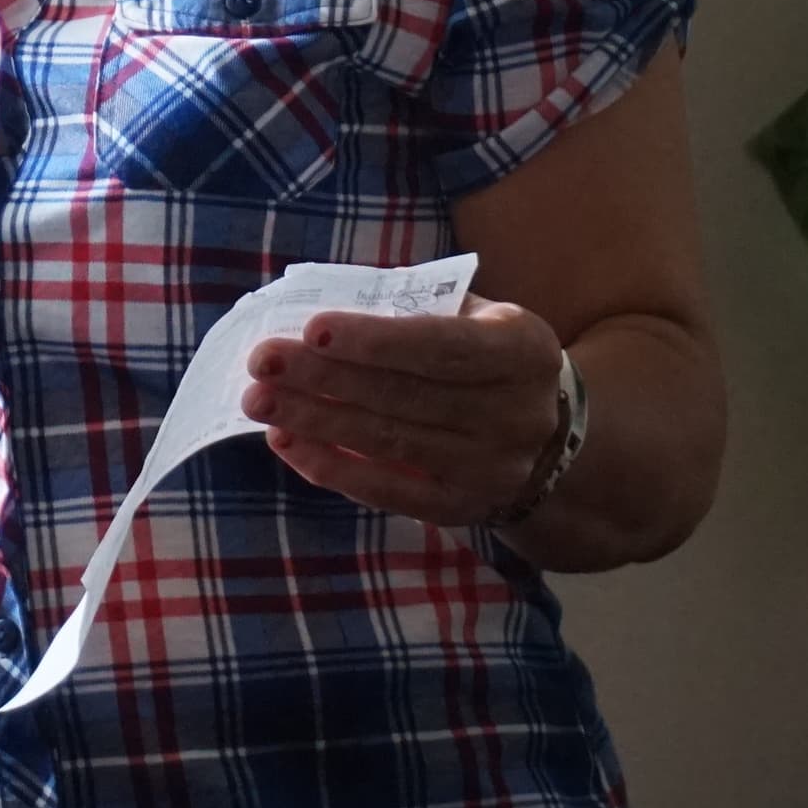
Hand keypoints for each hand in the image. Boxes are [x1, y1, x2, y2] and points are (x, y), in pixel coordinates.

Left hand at [241, 294, 565, 527]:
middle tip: (263, 360)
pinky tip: (287, 440)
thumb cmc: (489, 357)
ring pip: (388, 443)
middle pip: (405, 397)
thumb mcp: (481, 317)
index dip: (377, 341)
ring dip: (315, 420)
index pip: (443, 347)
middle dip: (325, 378)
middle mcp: (514, 414)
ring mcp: (489, 469)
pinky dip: (331, 466)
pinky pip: (386, 490)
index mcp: (523, 351)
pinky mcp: (460, 508)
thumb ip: (420, 307)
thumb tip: (327, 299)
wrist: (548, 437)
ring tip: (258, 398)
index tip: (313, 328)